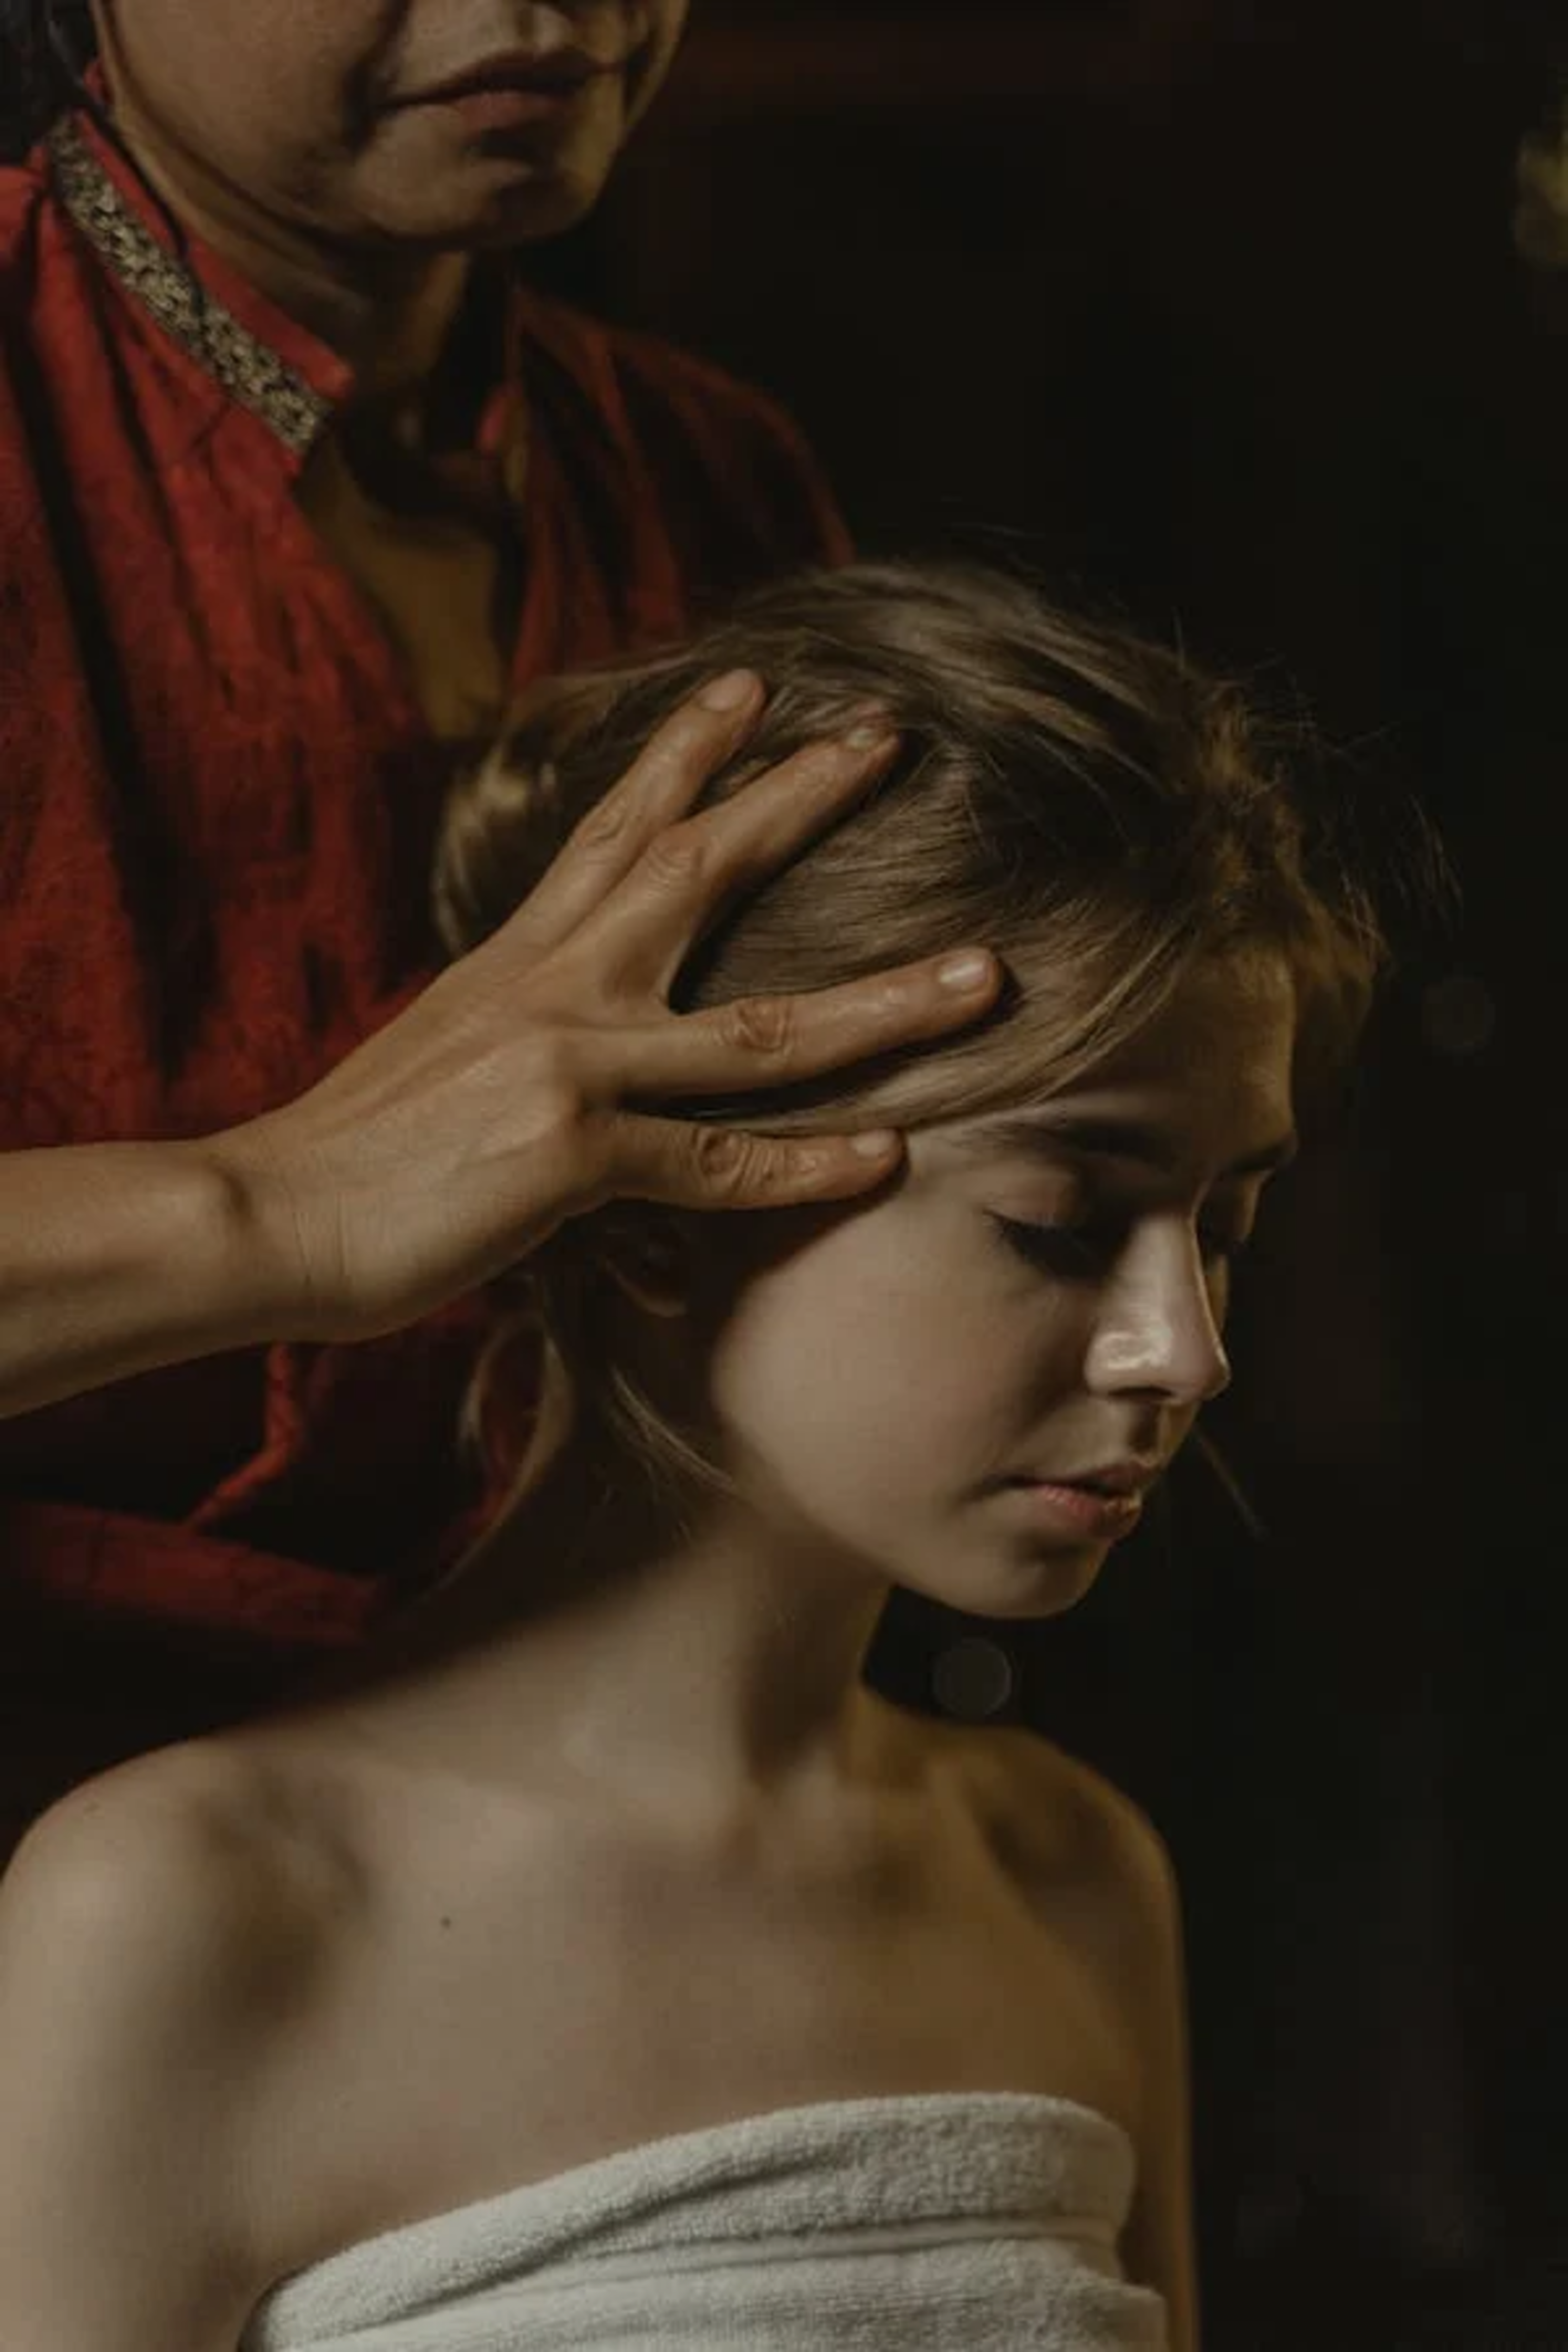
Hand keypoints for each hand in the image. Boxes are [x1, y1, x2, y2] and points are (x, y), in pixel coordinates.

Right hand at [218, 673, 1001, 1341]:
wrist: (261, 1212)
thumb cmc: (347, 1153)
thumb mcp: (439, 1058)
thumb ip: (516, 1036)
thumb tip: (564, 1058)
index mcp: (517, 961)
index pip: (611, 828)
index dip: (686, 752)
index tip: (749, 688)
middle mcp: (554, 987)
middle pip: (699, 867)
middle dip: (800, 796)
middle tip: (887, 733)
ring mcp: (571, 1062)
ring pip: (763, 1028)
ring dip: (885, 1002)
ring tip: (983, 973)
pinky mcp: (573, 1153)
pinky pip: (719, 1162)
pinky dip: (807, 1165)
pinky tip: (889, 1156)